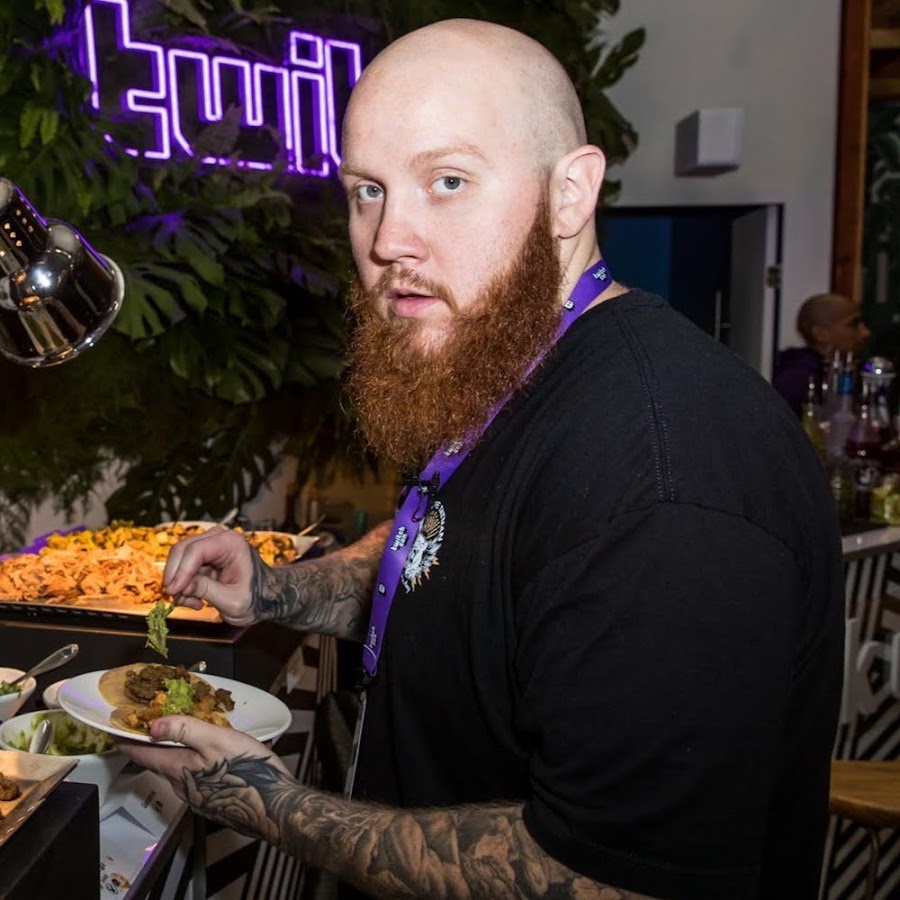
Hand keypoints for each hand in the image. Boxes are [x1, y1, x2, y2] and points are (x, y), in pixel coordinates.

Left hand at [118, 715, 291, 844]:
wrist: (274, 807)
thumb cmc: (247, 769)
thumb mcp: (217, 740)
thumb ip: (185, 730)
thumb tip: (152, 725)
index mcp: (178, 769)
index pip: (142, 754)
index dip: (127, 741)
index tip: (116, 730)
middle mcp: (183, 787)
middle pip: (161, 763)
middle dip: (158, 744)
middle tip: (159, 722)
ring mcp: (199, 798)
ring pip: (182, 770)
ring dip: (181, 753)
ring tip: (193, 734)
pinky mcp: (214, 803)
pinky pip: (199, 778)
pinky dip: (199, 763)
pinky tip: (218, 756)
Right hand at [163, 526, 258, 625]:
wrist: (264, 598)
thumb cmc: (256, 598)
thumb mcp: (232, 601)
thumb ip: (206, 590)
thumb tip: (180, 586)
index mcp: (231, 543)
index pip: (196, 550)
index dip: (181, 571)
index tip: (173, 591)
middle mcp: (219, 538)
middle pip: (182, 550)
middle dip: (176, 577)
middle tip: (177, 599)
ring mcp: (209, 545)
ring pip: (179, 560)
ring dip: (180, 584)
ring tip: (194, 603)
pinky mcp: (203, 557)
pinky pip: (182, 568)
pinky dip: (183, 585)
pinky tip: (196, 600)